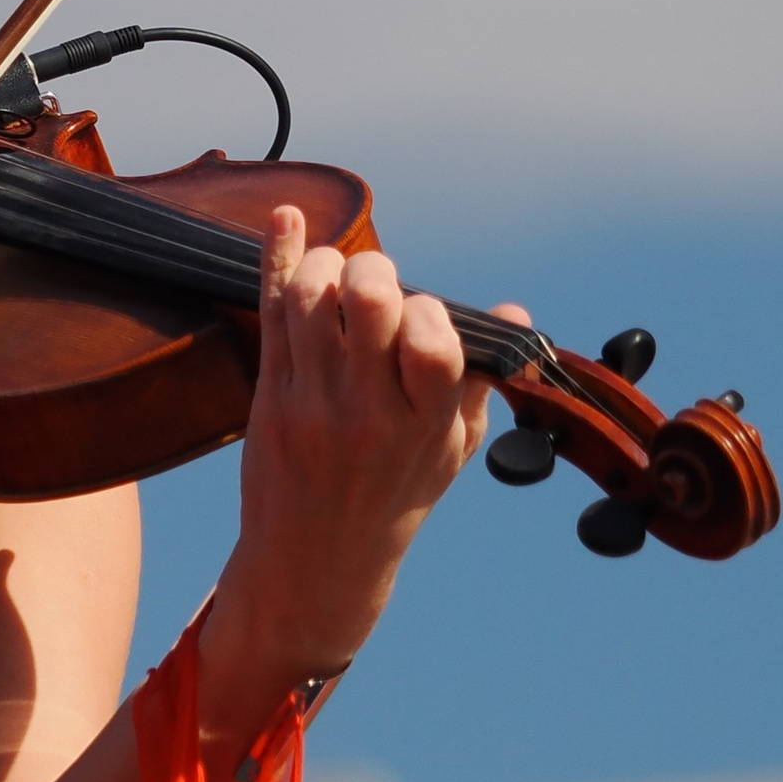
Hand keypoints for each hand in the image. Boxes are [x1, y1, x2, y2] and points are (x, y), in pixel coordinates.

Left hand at [197, 204, 518, 749]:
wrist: (315, 563)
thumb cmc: (394, 496)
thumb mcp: (451, 450)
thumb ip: (479, 382)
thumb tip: (513, 315)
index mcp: (426, 425)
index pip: (435, 346)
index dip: (428, 311)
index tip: (420, 314)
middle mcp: (369, 412)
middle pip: (369, 305)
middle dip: (374, 272)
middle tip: (372, 283)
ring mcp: (313, 402)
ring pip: (311, 299)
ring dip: (324, 266)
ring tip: (335, 279)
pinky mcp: (269, 397)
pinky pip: (270, 313)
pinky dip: (275, 255)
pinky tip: (284, 218)